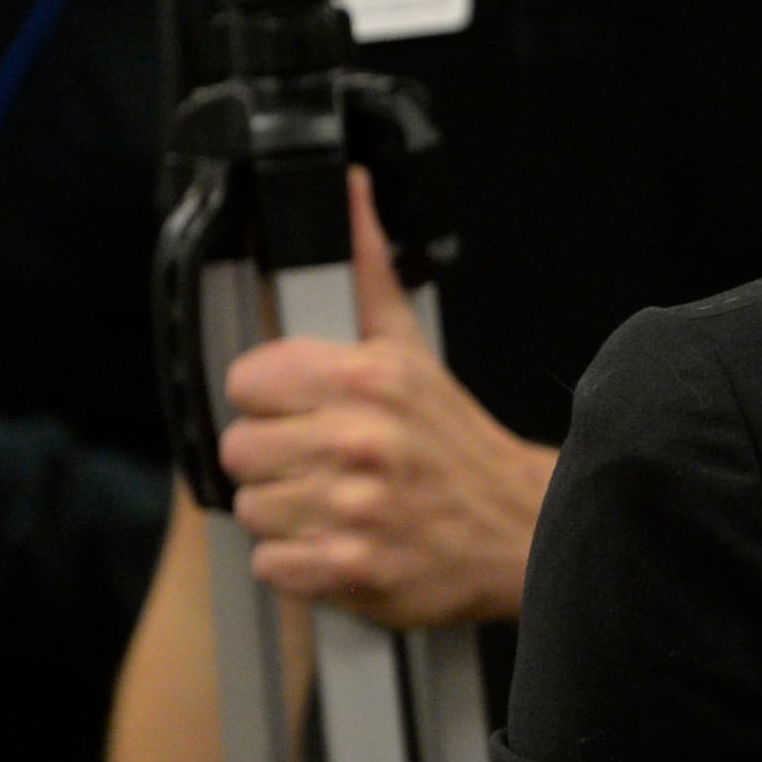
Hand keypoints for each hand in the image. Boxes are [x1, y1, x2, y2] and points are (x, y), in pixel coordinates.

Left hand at [216, 172, 554, 627]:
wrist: (523, 531)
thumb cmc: (458, 448)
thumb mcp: (412, 351)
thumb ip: (367, 273)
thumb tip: (350, 192)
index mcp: (367, 381)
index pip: (246, 381)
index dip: (271, 402)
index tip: (304, 414)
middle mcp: (358, 440)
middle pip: (238, 449)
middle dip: (277, 462)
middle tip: (325, 466)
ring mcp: (353, 508)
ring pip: (250, 508)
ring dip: (287, 516)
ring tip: (338, 507)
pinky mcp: (350, 569)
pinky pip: (271, 565)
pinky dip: (301, 565)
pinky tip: (341, 543)